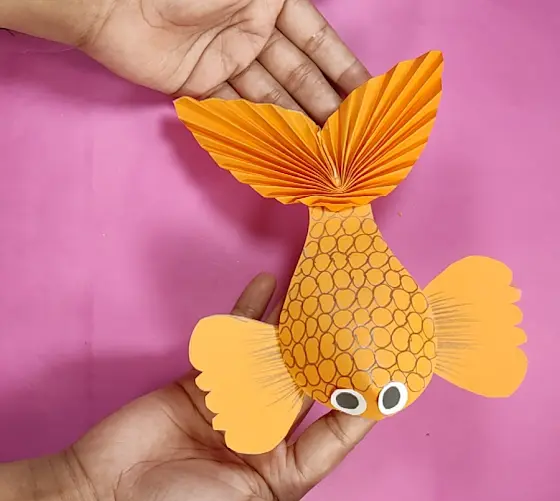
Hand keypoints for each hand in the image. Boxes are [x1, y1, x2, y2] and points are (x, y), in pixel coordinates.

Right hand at [60, 273, 378, 500]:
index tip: (387, 371)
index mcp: (283, 471)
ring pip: (272, 359)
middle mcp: (265, 434)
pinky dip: (247, 315)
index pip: (334, 433)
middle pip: (307, 387)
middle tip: (357, 318)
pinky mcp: (204, 381)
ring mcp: (235, 403)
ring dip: (293, 328)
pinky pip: (232, 344)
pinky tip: (266, 286)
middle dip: (331, 355)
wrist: (100, 499)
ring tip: (320, 293)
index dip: (360, 403)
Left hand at [83, 0, 369, 122]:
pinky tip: (283, 148)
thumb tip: (321, 15)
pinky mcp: (202, 83)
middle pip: (297, 74)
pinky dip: (259, 128)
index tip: (366, 97)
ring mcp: (227, 59)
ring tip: (322, 151)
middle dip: (324, 104)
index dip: (342, 68)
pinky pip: (237, 109)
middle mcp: (253, 29)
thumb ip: (285, 1)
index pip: (317, 41)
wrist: (117, 3)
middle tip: (347, 138)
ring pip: (271, 96)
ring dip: (296, 123)